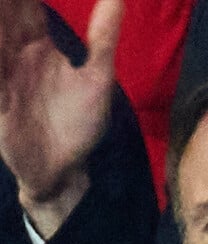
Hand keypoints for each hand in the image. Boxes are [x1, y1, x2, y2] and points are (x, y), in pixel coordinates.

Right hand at [0, 0, 122, 236]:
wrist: (64, 169)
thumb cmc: (81, 124)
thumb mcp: (99, 79)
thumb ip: (103, 38)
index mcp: (38, 43)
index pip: (26, 2)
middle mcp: (13, 52)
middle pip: (4, 12)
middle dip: (5, 1)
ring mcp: (1, 74)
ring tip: (3, 9)